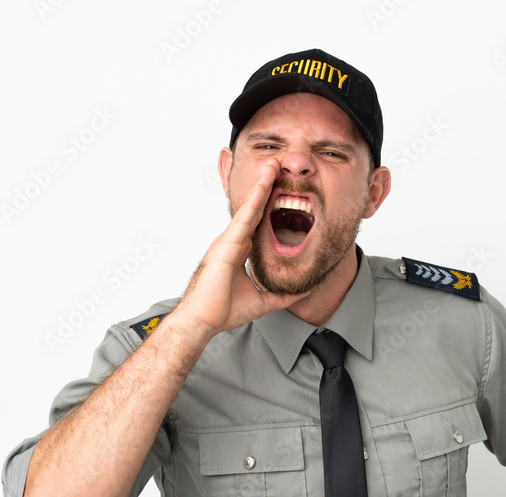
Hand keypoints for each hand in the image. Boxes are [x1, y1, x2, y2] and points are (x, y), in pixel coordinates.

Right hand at [172, 158, 305, 337]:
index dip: (269, 206)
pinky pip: (243, 218)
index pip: (258, 223)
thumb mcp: (262, 301)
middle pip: (253, 209)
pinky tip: (264, 186)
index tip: (282, 191)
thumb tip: (302, 292)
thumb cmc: (222, 310)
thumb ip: (281, 295)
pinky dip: (254, 200)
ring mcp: (228, 240)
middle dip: (266, 187)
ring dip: (262, 185)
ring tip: (274, 166)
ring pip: (249, 207)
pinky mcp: (226, 245)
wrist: (202, 321)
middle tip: (278, 167)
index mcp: (239, 251)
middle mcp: (233, 241)